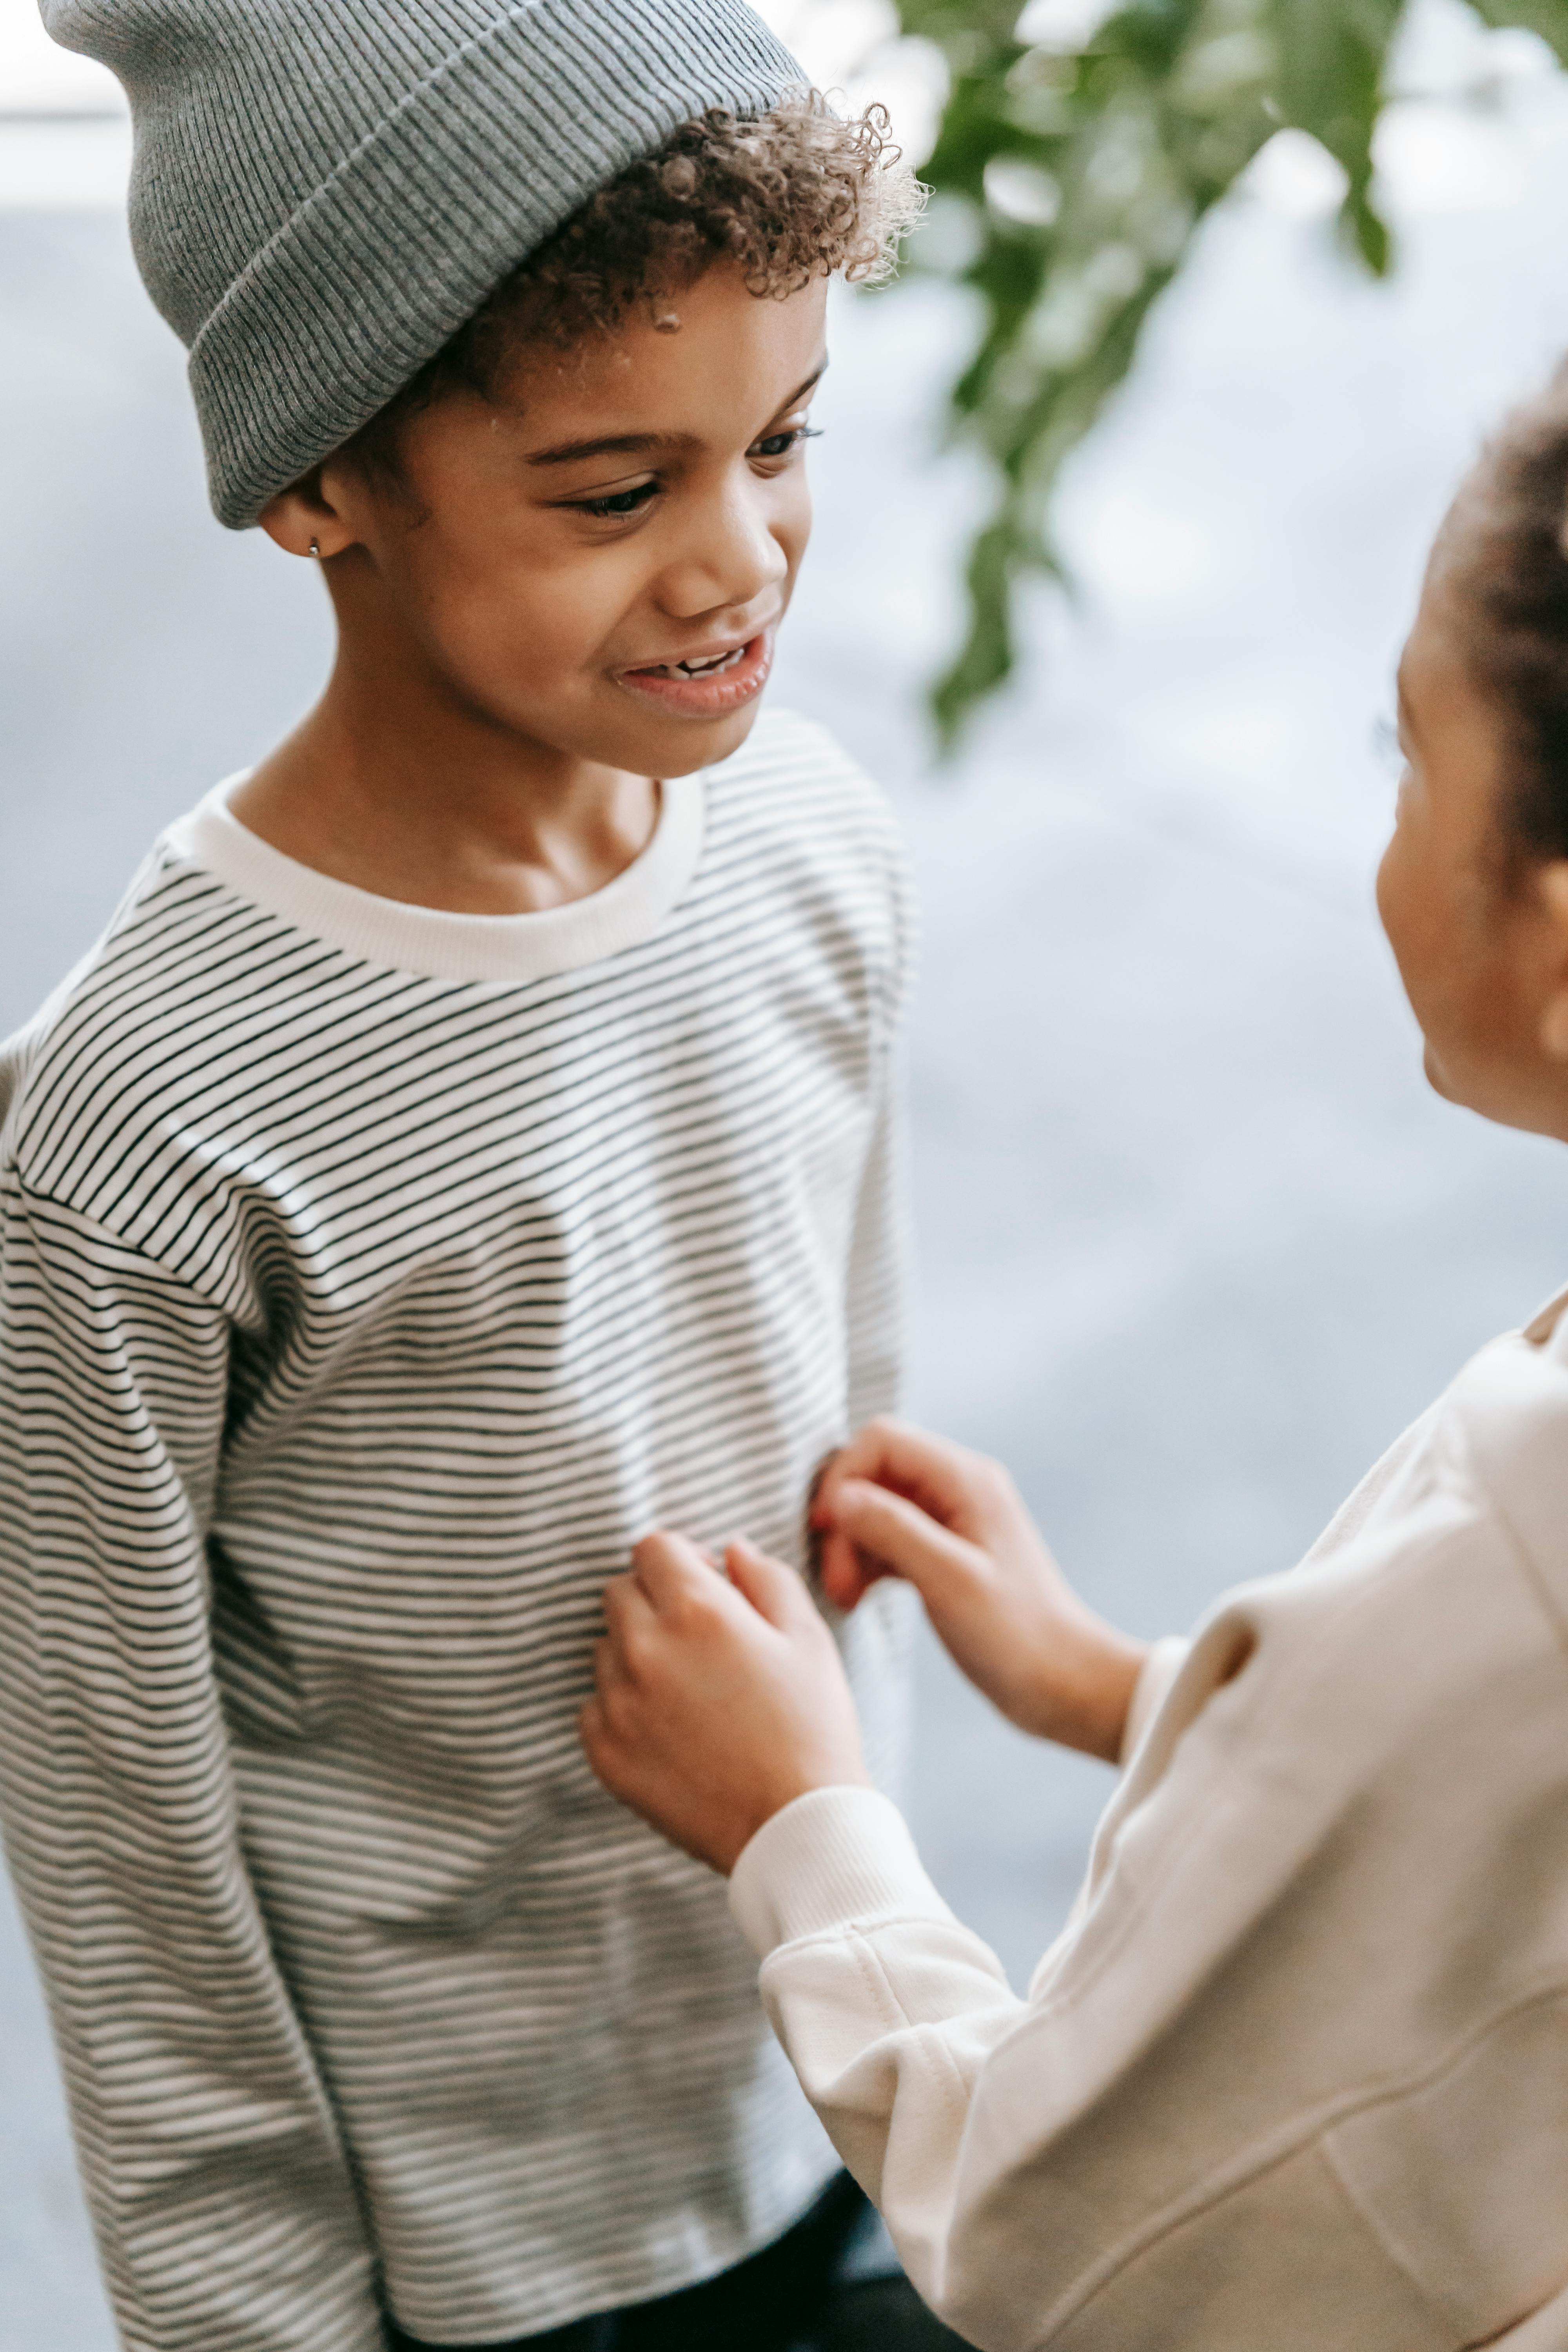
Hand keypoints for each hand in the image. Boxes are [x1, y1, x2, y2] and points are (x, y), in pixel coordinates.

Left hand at [580, 1531, 869, 1873]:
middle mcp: (646, 1650)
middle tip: (699, 1639)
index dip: (682, 1559)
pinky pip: (594, 1706)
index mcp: (697, 1611)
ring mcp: (618, 1704)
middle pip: (618, 1592)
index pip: (652, 1548)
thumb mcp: (808, 1637)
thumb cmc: (812, 1727)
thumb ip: (767, 1577)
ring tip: (690, 1691)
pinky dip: (622, 1708)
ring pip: (605, 1650)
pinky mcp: (605, 1753)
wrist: (796, 1827)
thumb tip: (730, 1551)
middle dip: (655, 1601)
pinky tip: (669, 1729)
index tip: (706, 1585)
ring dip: (637, 1654)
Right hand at [812, 1418, 1147, 1762]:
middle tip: (837, 1581)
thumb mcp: (949, 1579)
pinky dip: (868, 1562)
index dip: (844, 1477)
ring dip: (852, 1546)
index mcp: (966, 1480)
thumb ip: (893, 1529)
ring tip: (847, 1596)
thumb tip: (839, 1498)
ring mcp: (953, 1521)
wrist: (1063, 1682)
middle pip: (875, 1475)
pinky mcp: (946, 1554)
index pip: (882, 1441)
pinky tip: (860, 1597)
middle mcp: (959, 1489)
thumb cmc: (1016, 1633)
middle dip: (846, 1521)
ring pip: (877, 1509)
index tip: (827, 1530)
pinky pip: (891, 1538)